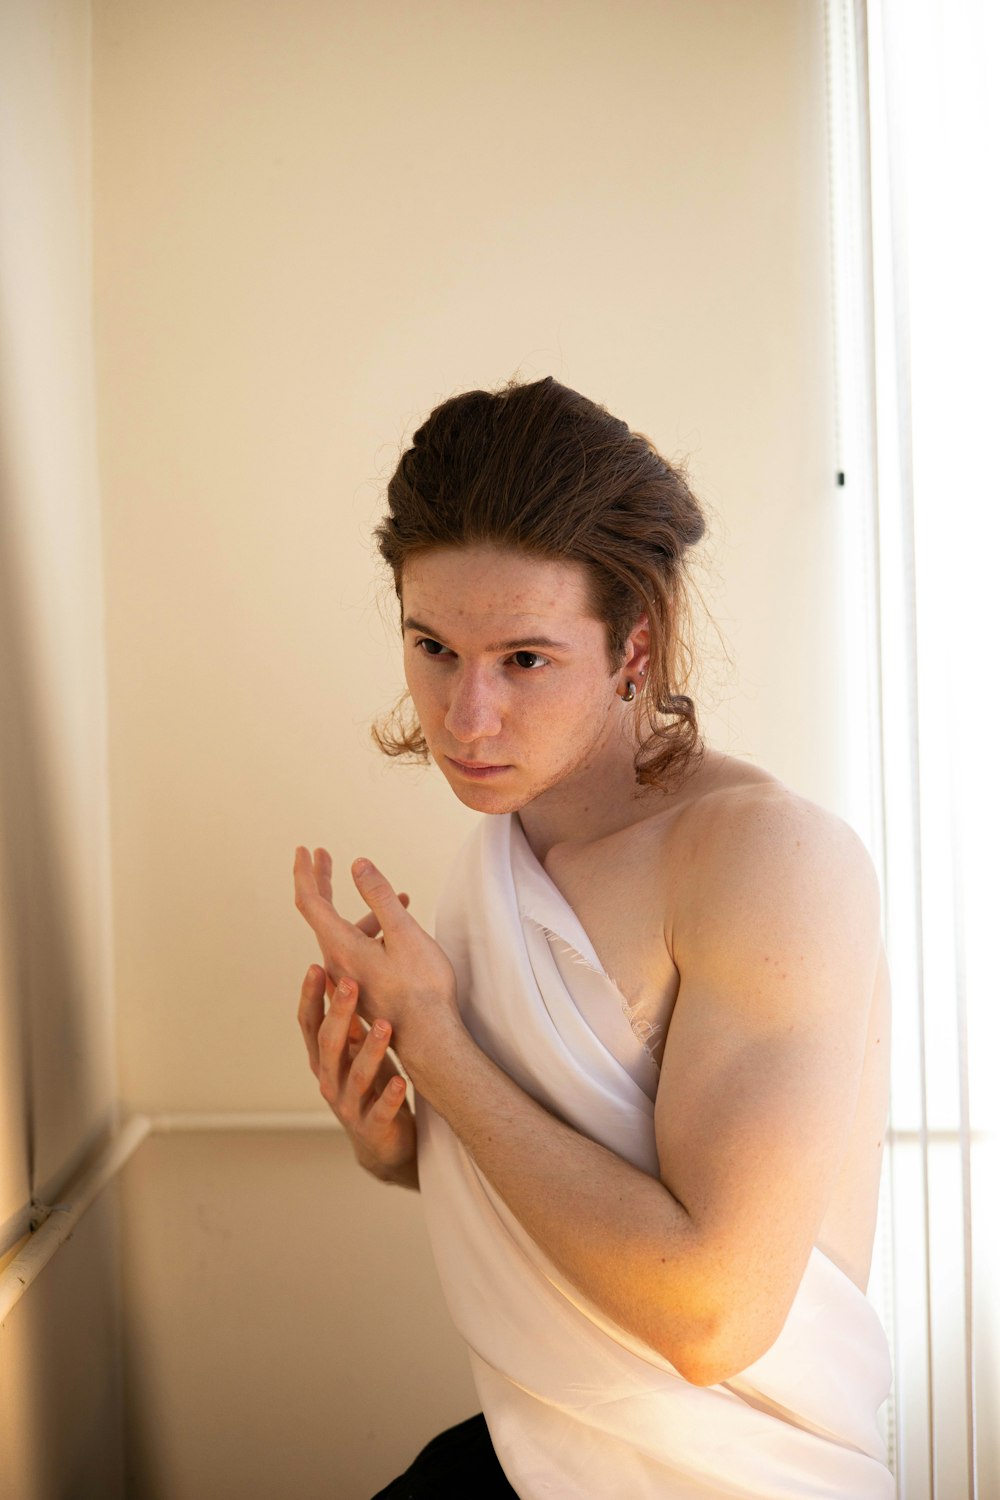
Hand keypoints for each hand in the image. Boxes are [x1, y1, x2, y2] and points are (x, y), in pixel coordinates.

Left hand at [293, 846, 460, 1069]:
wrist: (430, 1039)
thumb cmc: (421, 988)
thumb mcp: (404, 933)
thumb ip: (380, 897)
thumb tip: (357, 864)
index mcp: (340, 947)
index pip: (310, 902)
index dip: (305, 872)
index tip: (304, 849)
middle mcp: (337, 962)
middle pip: (320, 914)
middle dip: (321, 881)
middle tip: (322, 855)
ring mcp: (348, 978)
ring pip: (345, 932)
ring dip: (363, 909)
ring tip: (401, 895)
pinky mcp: (362, 989)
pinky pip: (358, 949)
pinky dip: (374, 929)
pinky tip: (402, 931)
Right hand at [298, 963, 416, 1185]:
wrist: (383, 1144)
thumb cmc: (369, 1087)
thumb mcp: (353, 1051)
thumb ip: (345, 1021)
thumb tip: (337, 974)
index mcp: (324, 1060)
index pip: (309, 1025)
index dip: (310, 997)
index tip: (315, 967)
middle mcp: (330, 1081)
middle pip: (329, 1045)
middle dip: (339, 1013)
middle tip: (350, 983)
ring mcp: (349, 1106)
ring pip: (356, 1075)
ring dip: (370, 1049)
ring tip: (384, 1025)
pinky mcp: (373, 1126)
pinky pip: (381, 1110)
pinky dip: (389, 1096)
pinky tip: (400, 1082)